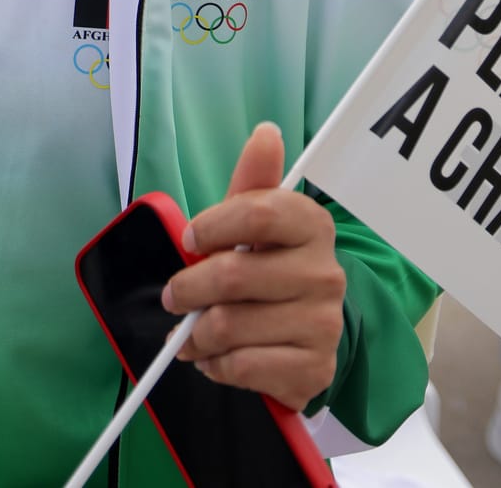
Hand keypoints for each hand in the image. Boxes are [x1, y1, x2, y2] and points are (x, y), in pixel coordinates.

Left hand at [165, 123, 345, 412]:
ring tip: (193, 332)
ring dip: (196, 334)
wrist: (306, 335)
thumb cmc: (269, 270)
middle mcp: (325, 272)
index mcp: (311, 225)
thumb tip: (266, 133)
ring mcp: (324, 322)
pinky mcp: (315, 368)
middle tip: (175, 297)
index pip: (256, 213)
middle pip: (233, 274)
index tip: (190, 240)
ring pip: (231, 325)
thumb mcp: (256, 226)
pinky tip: (217, 357)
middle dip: (187, 289)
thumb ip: (253, 182)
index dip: (211, 226)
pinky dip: (215, 366)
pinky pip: (242, 366)